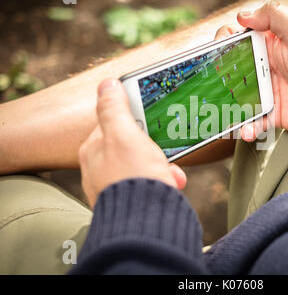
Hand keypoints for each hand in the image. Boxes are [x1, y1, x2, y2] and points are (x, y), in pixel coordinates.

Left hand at [79, 78, 186, 207]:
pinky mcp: (129, 202)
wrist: (145, 224)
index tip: (152, 119)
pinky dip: (162, 181)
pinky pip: (148, 183)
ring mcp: (114, 187)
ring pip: (143, 165)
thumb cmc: (133, 178)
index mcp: (93, 150)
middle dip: (153, 146)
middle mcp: (99, 169)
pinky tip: (172, 184)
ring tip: (171, 172)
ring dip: (162, 165)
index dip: (135, 119)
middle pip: (131, 145)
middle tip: (164, 149)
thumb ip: (114, 108)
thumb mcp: (125, 135)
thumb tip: (106, 84)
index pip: (113, 122)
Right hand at [221, 2, 287, 140]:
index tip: (216, 52)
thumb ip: (274, 17)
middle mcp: (265, 67)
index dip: (222, 42)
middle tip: (211, 89)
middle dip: (217, 79)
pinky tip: (247, 131)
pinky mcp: (274, 113)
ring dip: (228, 108)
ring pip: (238, 98)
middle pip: (230, 71)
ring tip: (224, 116)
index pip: (237, 38)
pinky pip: (254, 121)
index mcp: (269, 45)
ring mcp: (268, 91)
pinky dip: (247, 127)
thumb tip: (242, 15)